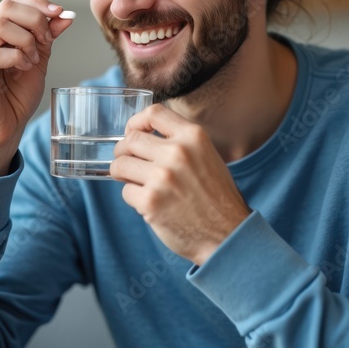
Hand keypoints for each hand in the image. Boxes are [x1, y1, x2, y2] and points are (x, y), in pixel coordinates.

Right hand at [0, 0, 72, 175]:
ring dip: (27, 39)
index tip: (59, 14)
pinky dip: (18, 57)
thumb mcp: (38, 60)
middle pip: (5, 8)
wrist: (4, 131)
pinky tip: (25, 68)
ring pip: (0, 26)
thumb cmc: (16, 98)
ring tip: (35, 58)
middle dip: (35, 20)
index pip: (9, 1)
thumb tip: (63, 15)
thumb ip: (46, 37)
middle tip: (47, 40)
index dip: (36, 3)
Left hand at [110, 104, 251, 265]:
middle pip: (130, 140)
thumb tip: (140, 135)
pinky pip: (125, 191)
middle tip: (129, 164)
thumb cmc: (216, 197)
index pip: (153, 113)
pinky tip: (150, 203)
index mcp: (193, 137)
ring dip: (123, 175)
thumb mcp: (207, 156)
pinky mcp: (150, 201)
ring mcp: (162, 177)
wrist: (228, 234)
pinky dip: (133, 198)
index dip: (136, 122)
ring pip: (120, 165)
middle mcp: (177, 153)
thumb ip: (179, 142)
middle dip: (124, 152)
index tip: (132, 133)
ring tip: (137, 183)